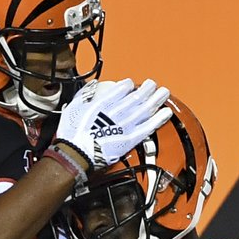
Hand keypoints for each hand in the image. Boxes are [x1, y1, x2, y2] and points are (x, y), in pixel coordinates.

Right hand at [54, 77, 171, 170]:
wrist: (75, 155)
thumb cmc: (72, 135)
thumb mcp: (73, 108)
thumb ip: (84, 95)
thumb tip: (92, 87)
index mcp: (104, 102)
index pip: (122, 88)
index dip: (129, 84)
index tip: (131, 84)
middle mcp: (117, 111)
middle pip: (138, 96)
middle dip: (147, 88)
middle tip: (152, 84)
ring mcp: (125, 125)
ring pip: (146, 108)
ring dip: (157, 99)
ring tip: (164, 93)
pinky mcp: (130, 139)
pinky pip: (148, 128)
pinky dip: (159, 119)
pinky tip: (166, 113)